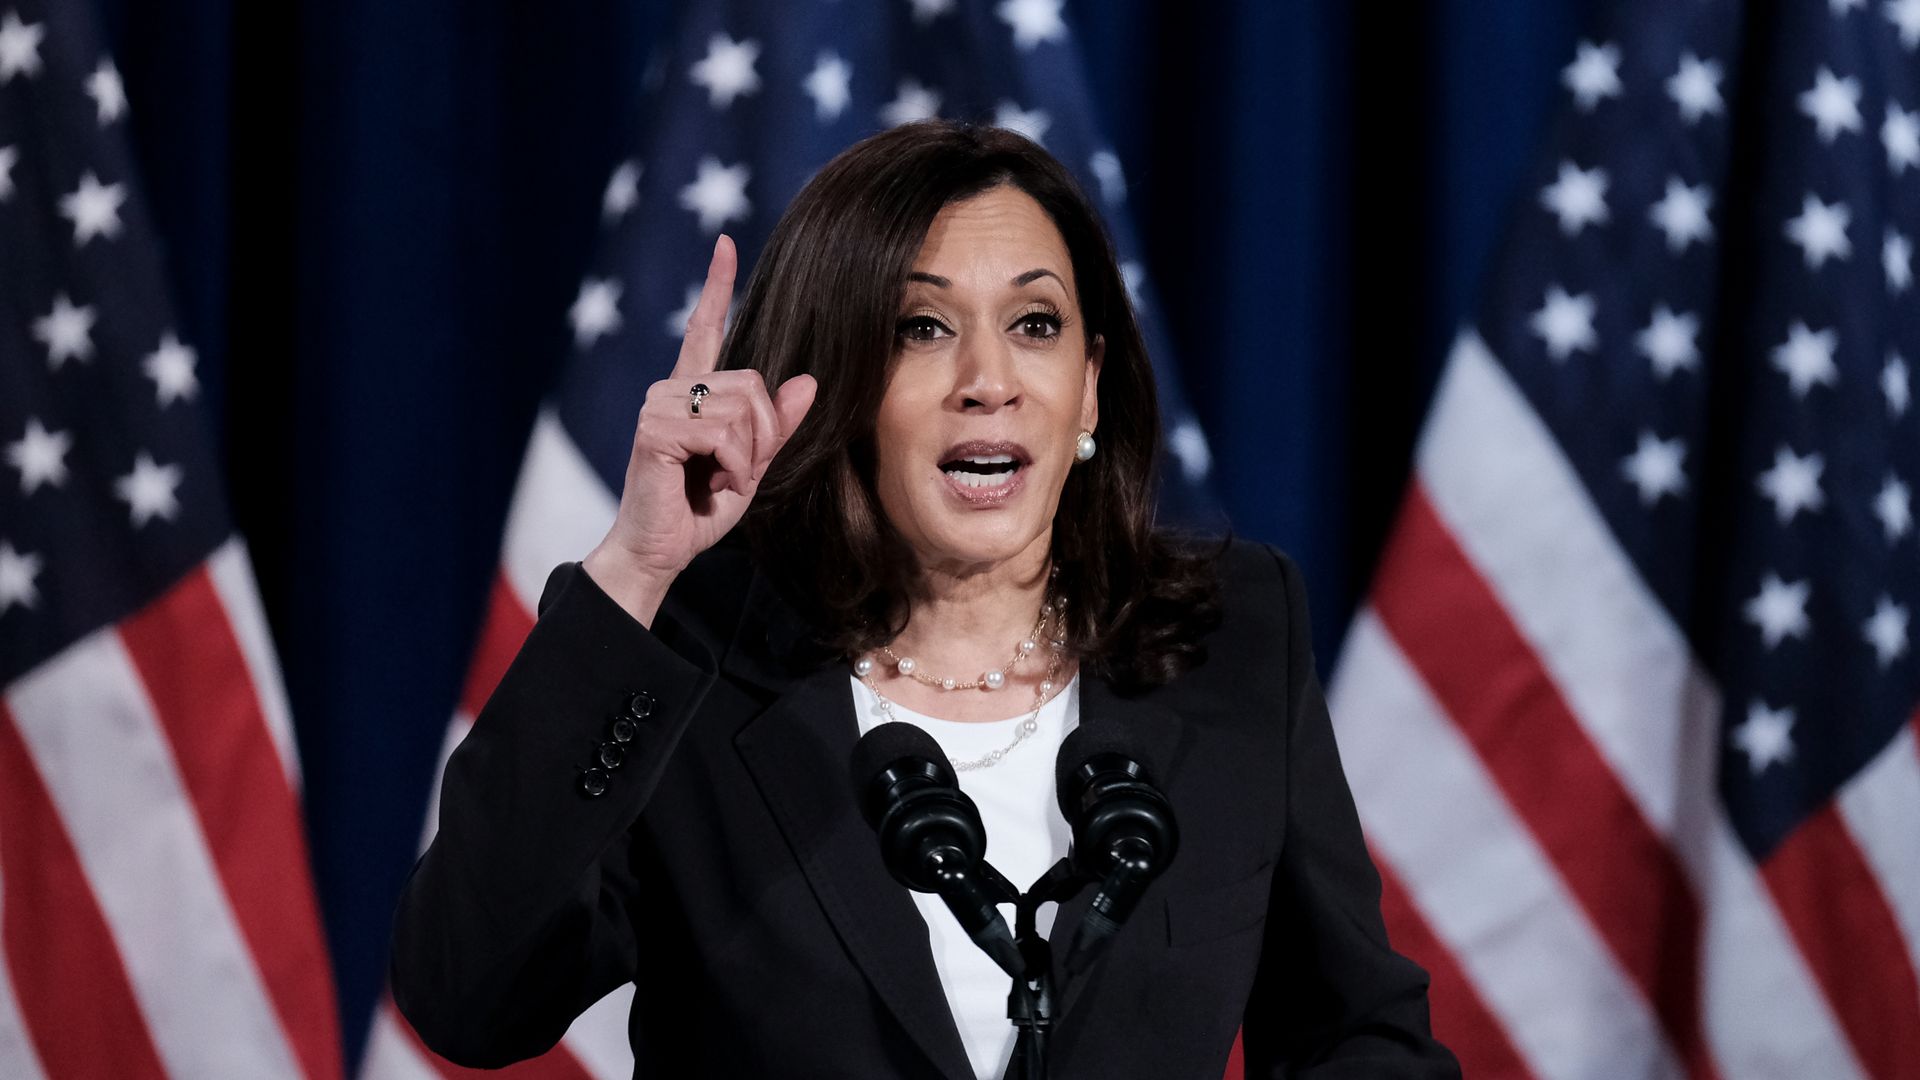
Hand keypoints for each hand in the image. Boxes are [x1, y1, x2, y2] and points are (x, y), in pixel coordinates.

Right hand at [584, 236, 816, 625]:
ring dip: (749, 455)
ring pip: (742, 408)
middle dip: (764, 434)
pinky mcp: (656, 429)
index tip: (725, 244)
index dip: (717, 287)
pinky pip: (725, 432)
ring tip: (722, 479)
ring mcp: (659, 405)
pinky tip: (714, 484)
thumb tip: (808, 381)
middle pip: (753, 382)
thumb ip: (777, 426)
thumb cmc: (699, 510)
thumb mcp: (752, 465)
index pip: (705, 328)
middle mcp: (671, 389)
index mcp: (692, 392)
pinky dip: (736, 466)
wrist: (659, 551)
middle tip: (737, 470)